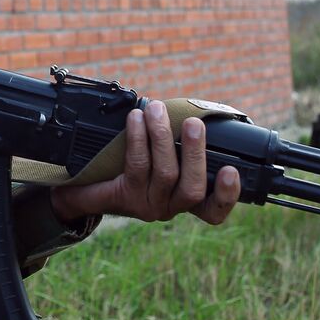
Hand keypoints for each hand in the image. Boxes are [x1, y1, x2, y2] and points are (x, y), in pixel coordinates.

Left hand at [48, 100, 239, 225]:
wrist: (88, 190)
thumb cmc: (133, 167)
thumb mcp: (160, 161)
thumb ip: (179, 145)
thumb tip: (195, 110)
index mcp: (186, 200)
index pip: (213, 209)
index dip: (227, 194)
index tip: (231, 171)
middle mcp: (171, 207)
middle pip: (193, 189)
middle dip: (196, 153)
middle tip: (193, 123)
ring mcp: (148, 205)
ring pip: (165, 174)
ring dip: (162, 137)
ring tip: (157, 110)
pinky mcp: (125, 197)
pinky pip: (137, 166)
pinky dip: (139, 139)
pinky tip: (136, 118)